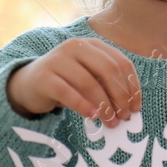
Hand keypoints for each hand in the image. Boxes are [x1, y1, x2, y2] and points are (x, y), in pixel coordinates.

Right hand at [7, 38, 140, 126]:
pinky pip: (67, 92)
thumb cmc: (68, 82)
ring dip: (104, 105)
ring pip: (89, 83)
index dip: (132, 86)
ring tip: (111, 121)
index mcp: (92, 45)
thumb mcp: (91, 78)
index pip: (121, 63)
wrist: (29, 84)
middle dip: (121, 96)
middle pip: (108, 70)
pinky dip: (83, 105)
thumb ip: (108, 85)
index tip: (136, 107)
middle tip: (124, 116)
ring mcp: (58, 59)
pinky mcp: (44, 77)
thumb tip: (131, 106)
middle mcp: (76, 47)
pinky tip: (92, 116)